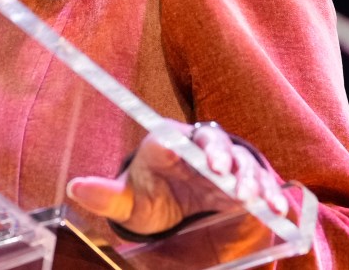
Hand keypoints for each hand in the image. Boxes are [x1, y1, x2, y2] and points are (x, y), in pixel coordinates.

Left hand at [66, 119, 288, 236]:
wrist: (181, 209)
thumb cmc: (152, 197)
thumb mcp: (129, 202)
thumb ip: (106, 196)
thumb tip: (74, 187)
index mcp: (163, 146)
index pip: (165, 138)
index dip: (169, 143)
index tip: (170, 151)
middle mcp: (196, 148)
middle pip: (209, 140)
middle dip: (215, 153)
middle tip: (218, 172)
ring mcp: (225, 163)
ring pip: (239, 159)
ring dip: (246, 175)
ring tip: (247, 195)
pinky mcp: (247, 181)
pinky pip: (261, 181)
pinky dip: (269, 193)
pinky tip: (275, 207)